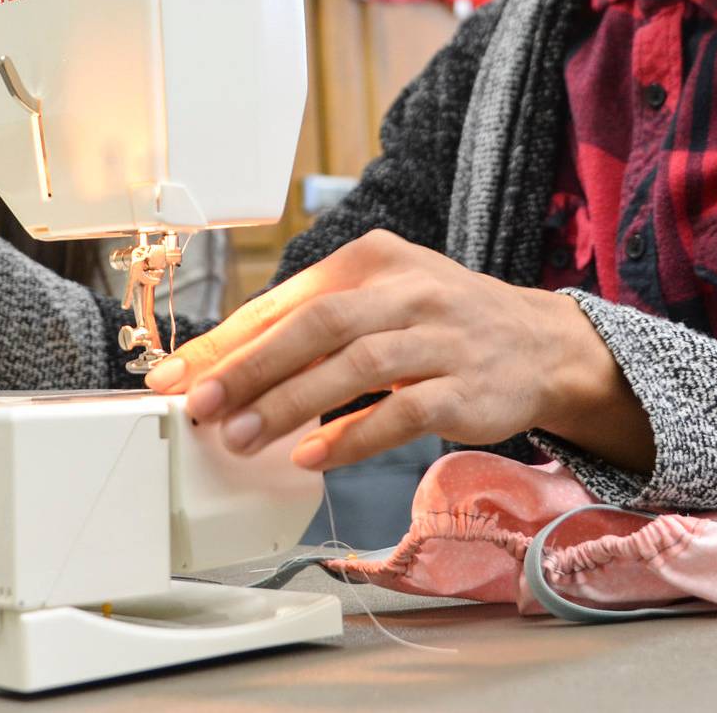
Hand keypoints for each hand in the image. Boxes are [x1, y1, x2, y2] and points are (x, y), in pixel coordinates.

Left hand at [144, 230, 652, 472]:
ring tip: (240, 438)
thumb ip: (312, 321)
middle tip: (199, 406)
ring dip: (289, 405)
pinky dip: (350, 436)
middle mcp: (405, 290)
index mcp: (371, 259)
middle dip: (248, 368)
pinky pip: (399, 412)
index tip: (174, 375)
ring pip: (353, 366)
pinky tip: (310, 457)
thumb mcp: (380, 296)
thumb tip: (225, 364)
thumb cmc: (441, 321)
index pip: (284, 299)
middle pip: (315, 324)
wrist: (542, 343)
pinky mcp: (463, 389)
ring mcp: (438, 339)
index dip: (225, 340)